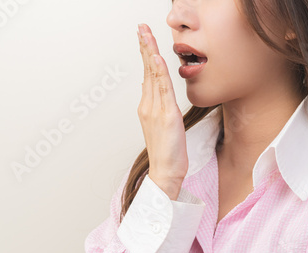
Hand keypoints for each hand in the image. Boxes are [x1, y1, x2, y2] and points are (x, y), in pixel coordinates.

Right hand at [136, 23, 187, 199]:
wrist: (165, 172)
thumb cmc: (167, 152)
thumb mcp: (162, 125)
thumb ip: (157, 105)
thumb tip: (153, 87)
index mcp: (148, 106)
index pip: (148, 74)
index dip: (146, 54)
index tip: (144, 37)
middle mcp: (148, 105)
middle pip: (147, 70)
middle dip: (144, 46)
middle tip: (140, 26)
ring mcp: (155, 110)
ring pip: (152, 76)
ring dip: (149, 52)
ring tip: (145, 33)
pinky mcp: (166, 116)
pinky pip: (162, 90)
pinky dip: (159, 72)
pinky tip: (157, 57)